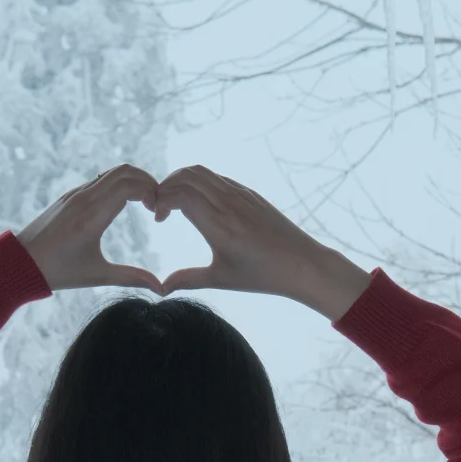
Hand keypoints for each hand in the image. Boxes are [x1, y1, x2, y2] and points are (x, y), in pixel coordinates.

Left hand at [14, 165, 162, 292]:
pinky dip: (117, 184)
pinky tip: (125, 202)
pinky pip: (99, 180)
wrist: (21, 261)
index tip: (158, 210)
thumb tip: (161, 288)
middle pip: (123, 171)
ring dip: (132, 180)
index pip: (128, 186)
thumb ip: (131, 277)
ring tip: (145, 201)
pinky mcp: (69, 196)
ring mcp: (75, 194)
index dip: (150, 191)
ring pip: (111, 172)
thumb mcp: (97, 275)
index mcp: (92, 217)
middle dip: (146, 181)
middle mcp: (83, 199)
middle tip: (157, 202)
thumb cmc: (59, 272)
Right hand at [150, 164, 335, 305]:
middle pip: (186, 176)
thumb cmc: (262, 275)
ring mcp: (240, 194)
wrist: (302, 263)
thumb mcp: (221, 279)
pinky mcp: (249, 193)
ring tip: (175, 202)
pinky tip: (199, 203)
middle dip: (165, 187)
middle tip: (161, 207)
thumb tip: (161, 289)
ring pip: (201, 172)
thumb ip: (188, 280)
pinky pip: (218, 178)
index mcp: (218, 225)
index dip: (161, 200)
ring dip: (182, 181)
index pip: (180, 194)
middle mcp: (228, 203)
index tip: (158, 219)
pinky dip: (200, 182)